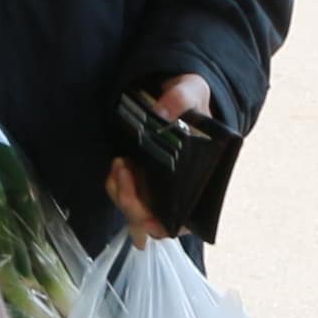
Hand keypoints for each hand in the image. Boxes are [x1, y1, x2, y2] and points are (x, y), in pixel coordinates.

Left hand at [102, 71, 216, 242]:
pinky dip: (116, 185)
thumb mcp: (191, 91)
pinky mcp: (141, 181)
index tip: (148, 222)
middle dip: (132, 203)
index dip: (168, 226)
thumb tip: (163, 112)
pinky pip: (123, 195)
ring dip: (121, 192)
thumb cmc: (191, 98)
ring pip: (133, 210)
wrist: (174, 94)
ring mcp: (159, 188)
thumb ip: (181, 99)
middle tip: (125, 170)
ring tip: (121, 162)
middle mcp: (180, 191)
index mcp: (202, 179)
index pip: (187, 219)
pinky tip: (119, 164)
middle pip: (153, 220)